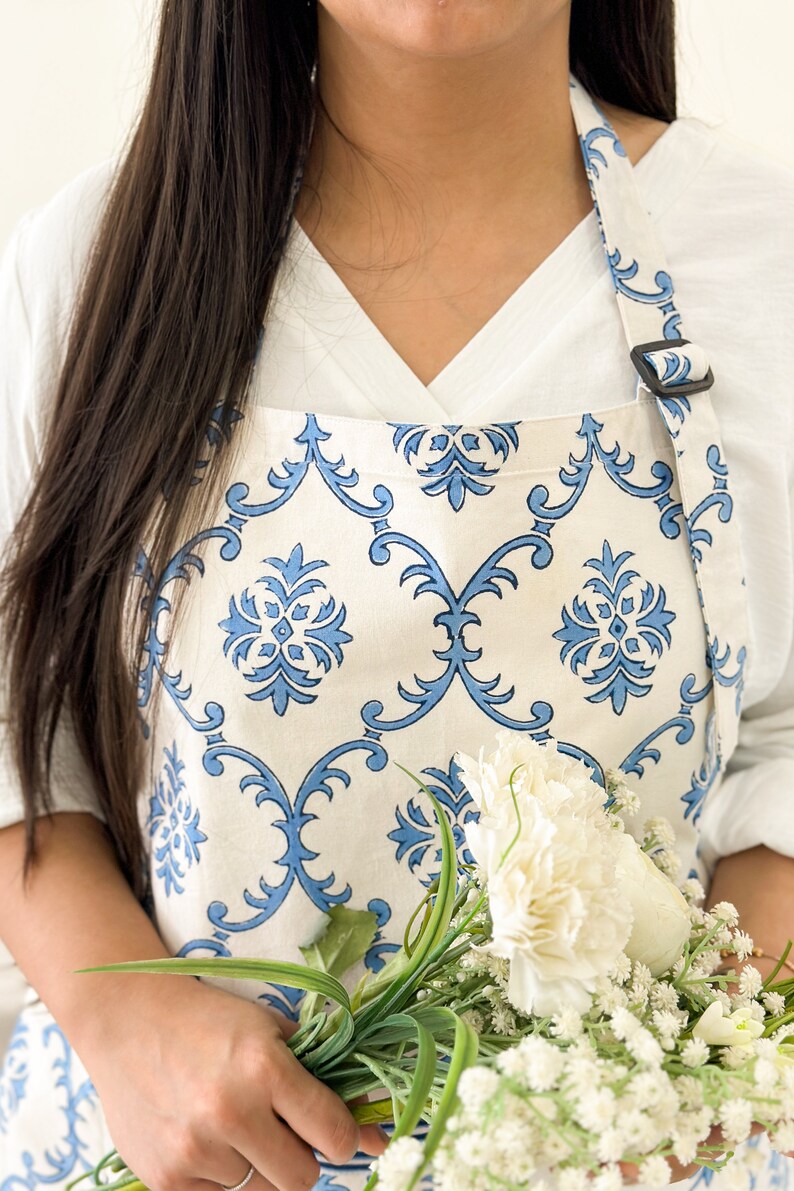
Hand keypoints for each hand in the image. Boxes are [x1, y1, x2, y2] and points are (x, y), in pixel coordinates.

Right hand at [79, 976, 386, 1190]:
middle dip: (302, 1158)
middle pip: (302, 1179)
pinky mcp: (165, 1179)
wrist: (129, 1021)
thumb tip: (377, 1138)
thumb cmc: (211, 1021)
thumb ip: (326, 1080)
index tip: (332, 1129)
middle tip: (282, 1130)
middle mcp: (231, 1112)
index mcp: (265, 1067)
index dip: (342, 1136)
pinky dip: (222, 1176)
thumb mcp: (273, 1032)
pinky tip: (206, 1137)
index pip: (334, 1136)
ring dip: (259, 1167)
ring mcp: (194, 1150)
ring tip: (235, 1126)